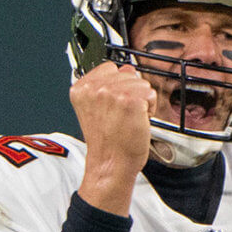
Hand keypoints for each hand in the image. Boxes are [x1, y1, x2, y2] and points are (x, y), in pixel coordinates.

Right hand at [70, 62, 156, 215]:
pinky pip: (150, 94)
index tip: (113, 105)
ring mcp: (112, 93)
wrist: (110, 163)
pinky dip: (150, 109)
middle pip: (127, 74)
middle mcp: (94, 88)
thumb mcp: (97, 109)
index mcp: (81, 88)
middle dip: (130, 93)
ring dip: (141, 101)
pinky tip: (137, 121)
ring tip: (128, 119)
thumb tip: (127, 68)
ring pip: (141, 83)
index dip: (117, 86)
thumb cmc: (106, 142)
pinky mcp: (130, 100)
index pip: (109, 68)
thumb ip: (108, 86)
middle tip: (121, 116)